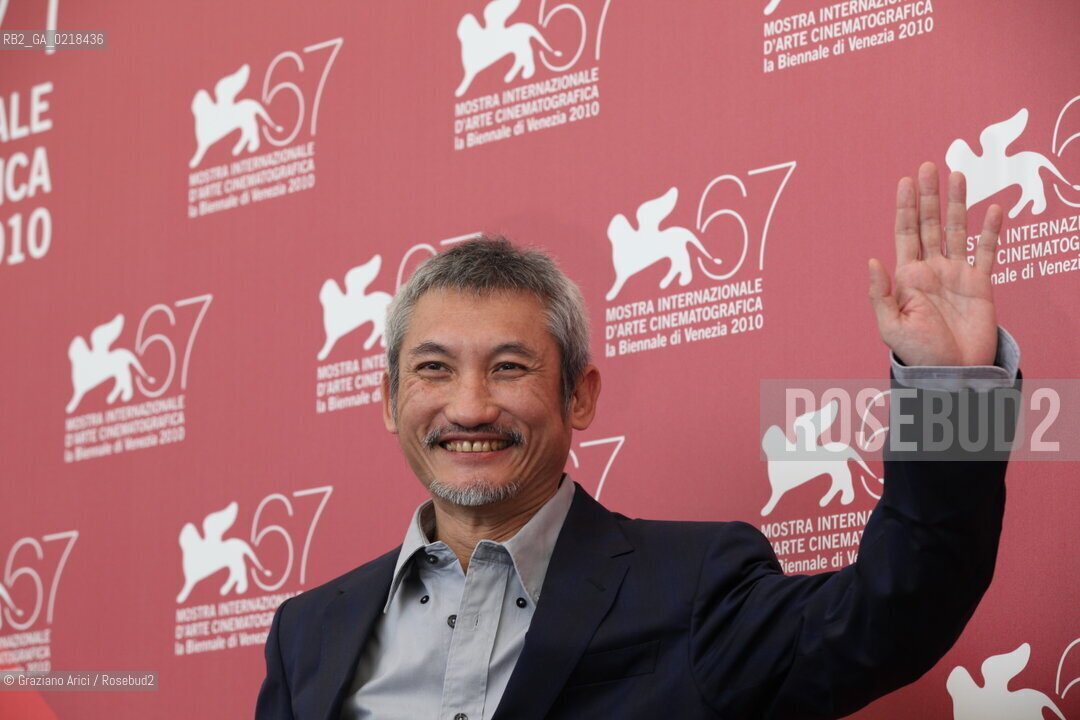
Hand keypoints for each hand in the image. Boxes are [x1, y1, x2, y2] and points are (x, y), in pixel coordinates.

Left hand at [868, 162, 1001, 366]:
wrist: (952, 373)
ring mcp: (956, 274)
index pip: (904, 233)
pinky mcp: (980, 283)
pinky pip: (986, 251)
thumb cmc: (918, 354)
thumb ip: (880, 294)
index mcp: (907, 277)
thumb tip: (872, 260)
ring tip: (959, 175)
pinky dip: (990, 230)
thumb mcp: (891, 327)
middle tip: (930, 166)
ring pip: (957, 230)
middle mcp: (931, 269)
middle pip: (929, 224)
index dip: (905, 206)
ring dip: (958, 204)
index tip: (906, 180)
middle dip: (929, 196)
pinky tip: (994, 208)